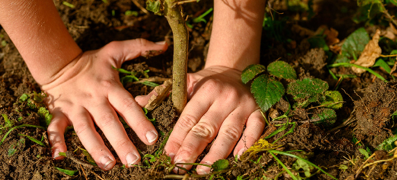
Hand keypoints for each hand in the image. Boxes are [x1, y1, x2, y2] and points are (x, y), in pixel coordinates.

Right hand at [43, 39, 166, 169]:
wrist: (58, 62)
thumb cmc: (92, 61)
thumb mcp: (115, 50)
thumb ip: (139, 47)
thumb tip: (164, 44)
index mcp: (109, 86)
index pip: (127, 105)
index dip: (139, 121)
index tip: (152, 138)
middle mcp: (93, 99)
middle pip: (108, 122)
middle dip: (121, 142)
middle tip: (134, 160)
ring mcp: (75, 108)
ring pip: (85, 130)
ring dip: (96, 148)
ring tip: (109, 164)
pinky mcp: (60, 113)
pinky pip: (55, 128)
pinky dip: (55, 142)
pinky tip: (60, 156)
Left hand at [136, 66, 264, 173]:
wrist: (236, 70)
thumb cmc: (207, 82)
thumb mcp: (186, 82)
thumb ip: (164, 93)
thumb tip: (138, 102)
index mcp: (205, 90)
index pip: (189, 118)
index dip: (178, 137)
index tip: (168, 154)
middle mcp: (225, 98)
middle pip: (207, 128)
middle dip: (193, 149)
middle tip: (181, 165)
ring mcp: (243, 106)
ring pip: (230, 133)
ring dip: (216, 154)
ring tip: (203, 170)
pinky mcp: (258, 111)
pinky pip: (256, 129)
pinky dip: (248, 143)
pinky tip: (237, 158)